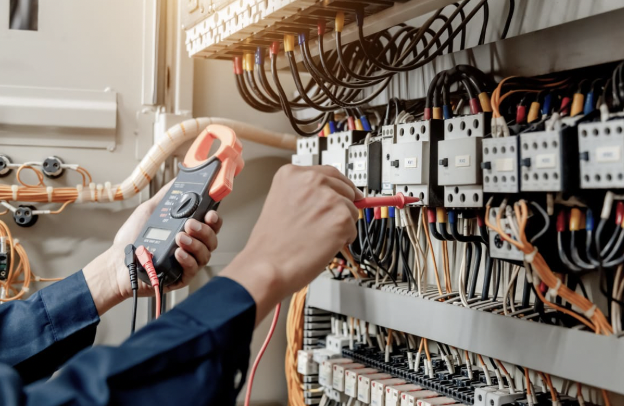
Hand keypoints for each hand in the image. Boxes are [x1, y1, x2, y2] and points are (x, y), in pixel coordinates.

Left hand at [83, 182, 221, 314]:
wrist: (117, 261)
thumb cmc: (133, 238)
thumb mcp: (150, 210)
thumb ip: (166, 196)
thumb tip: (178, 180)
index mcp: (189, 230)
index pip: (210, 224)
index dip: (214, 218)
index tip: (209, 213)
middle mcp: (192, 246)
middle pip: (212, 238)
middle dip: (204, 230)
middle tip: (189, 224)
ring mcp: (188, 262)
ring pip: (205, 254)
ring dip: (195, 244)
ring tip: (180, 237)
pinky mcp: (181, 277)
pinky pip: (193, 269)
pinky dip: (188, 260)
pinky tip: (178, 252)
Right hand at [221, 165, 358, 322]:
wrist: (267, 267)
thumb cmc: (270, 244)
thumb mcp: (281, 202)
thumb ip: (306, 194)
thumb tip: (333, 195)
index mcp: (292, 174)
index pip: (329, 172)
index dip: (340, 186)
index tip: (346, 192)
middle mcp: (311, 181)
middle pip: (345, 188)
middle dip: (341, 206)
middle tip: (326, 224)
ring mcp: (327, 198)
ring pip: (351, 209)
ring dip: (341, 225)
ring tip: (317, 237)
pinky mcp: (340, 218)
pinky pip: (353, 228)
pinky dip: (344, 239)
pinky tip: (323, 245)